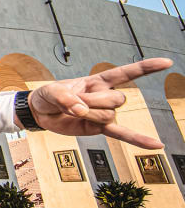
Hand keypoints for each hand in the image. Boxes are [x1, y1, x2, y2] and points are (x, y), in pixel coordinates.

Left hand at [24, 58, 172, 149]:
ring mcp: (104, 113)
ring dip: (90, 115)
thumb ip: (65, 97)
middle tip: (75, 102)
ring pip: (109, 115)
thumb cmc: (49, 96)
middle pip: (115, 99)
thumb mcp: (51, 90)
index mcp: (97, 81)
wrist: (41, 112)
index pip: (125, 73)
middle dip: (94, 101)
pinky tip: (156, 145)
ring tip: (75, 113)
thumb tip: (82, 111)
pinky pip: (121, 134)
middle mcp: (105, 96)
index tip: (166, 62)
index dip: (145, 67)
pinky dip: (138, 140)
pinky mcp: (99, 128)